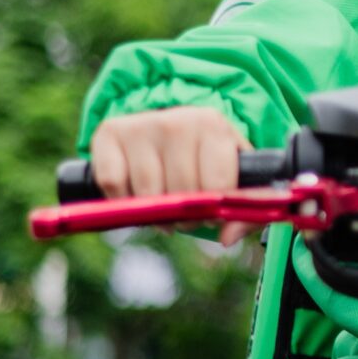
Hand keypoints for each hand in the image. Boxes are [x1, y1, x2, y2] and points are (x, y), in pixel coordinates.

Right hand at [89, 106, 256, 244]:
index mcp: (214, 125)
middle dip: (184, 216)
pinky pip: (112, 183)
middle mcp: (177, 120)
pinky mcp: (109, 132)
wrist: (170, 128)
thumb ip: (247, 210)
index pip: (216, 186)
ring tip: (162, 206)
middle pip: (180, 193)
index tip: (211, 214)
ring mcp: (141, 125)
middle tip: (185, 214)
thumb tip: (227, 238)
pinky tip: (135, 194)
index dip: (213, 211)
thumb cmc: (207, 159)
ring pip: (147, 192)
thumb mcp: (237, 176)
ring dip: (153, 212)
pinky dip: (121, 199)